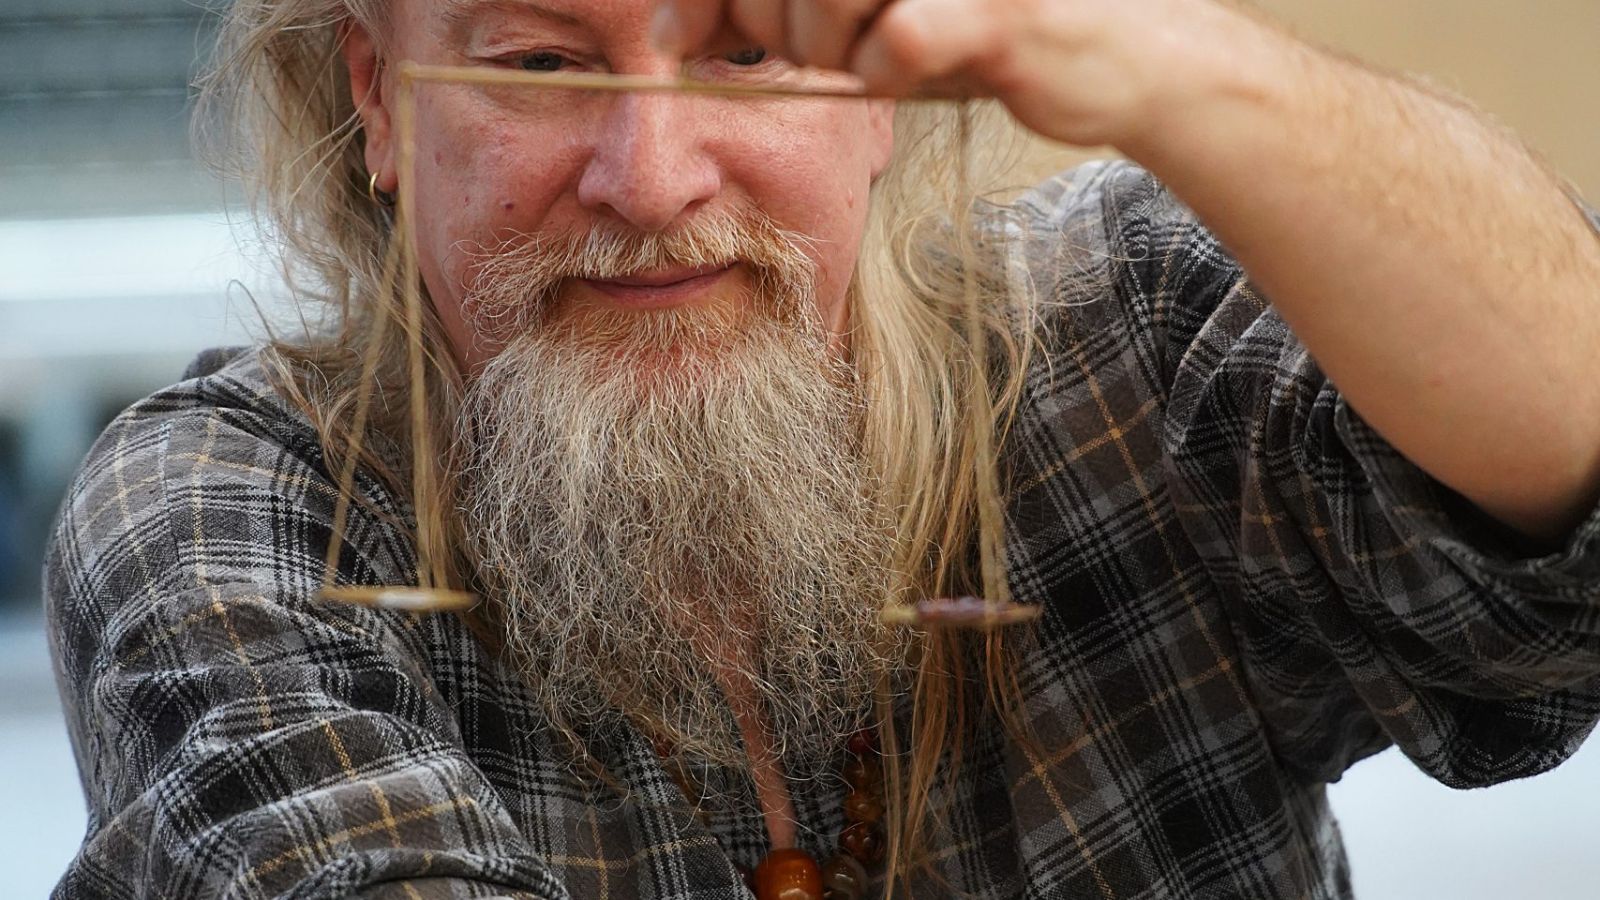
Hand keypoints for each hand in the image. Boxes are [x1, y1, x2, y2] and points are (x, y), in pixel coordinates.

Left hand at [651, 0, 1274, 150]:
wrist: (1119, 62)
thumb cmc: (987, 36)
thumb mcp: (877, 19)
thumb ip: (789, 14)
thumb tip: (670, 29)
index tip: (673, 39)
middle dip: (773, 29)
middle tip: (824, 54)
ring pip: (823, 2)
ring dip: (829, 51)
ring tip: (875, 61)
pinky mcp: (997, 12)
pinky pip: (891, 47)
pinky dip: (886, 74)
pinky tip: (916, 70)